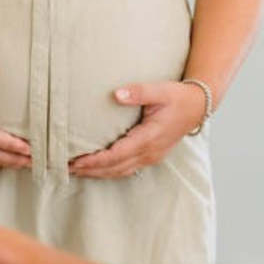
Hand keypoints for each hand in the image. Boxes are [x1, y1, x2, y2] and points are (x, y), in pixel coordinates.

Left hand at [70, 81, 205, 178]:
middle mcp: (149, 152)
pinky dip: (109, 171)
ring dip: (97, 173)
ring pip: (120, 172)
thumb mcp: (160, 90)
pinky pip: (126, 169)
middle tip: (65, 169)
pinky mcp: (151, 156)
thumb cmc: (178, 97)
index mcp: (149, 138)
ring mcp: (151, 157)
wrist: (198, 106)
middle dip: (90, 170)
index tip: (76, 161)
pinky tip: (96, 170)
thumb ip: (138, 92)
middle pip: (114, 168)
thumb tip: (117, 94)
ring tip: (75, 171)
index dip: (95, 161)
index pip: (116, 155)